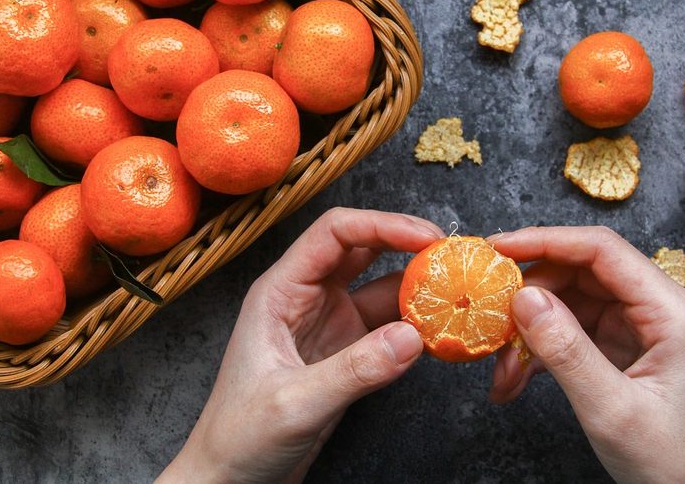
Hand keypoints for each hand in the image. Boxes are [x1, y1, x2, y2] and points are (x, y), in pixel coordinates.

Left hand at [158, 207, 442, 483]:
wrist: (228, 481)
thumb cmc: (239, 438)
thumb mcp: (295, 404)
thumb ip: (354, 371)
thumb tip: (413, 336)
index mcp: (280, 291)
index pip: (334, 234)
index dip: (383, 225)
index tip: (427, 237)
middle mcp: (306, 298)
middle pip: (363, 250)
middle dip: (408, 246)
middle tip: (452, 256)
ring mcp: (328, 324)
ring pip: (381, 287)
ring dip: (417, 288)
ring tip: (456, 293)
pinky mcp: (346, 353)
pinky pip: (387, 326)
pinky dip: (415, 324)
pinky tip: (440, 330)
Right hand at [488, 227, 684, 482]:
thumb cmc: (676, 465)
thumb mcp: (613, 410)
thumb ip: (566, 351)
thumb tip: (523, 297)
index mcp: (672, 311)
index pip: (602, 251)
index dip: (546, 240)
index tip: (497, 249)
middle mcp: (658, 310)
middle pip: (580, 274)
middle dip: (531, 298)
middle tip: (489, 322)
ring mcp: (640, 330)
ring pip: (570, 305)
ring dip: (530, 333)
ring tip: (502, 372)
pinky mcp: (624, 351)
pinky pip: (572, 334)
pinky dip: (541, 354)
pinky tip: (516, 381)